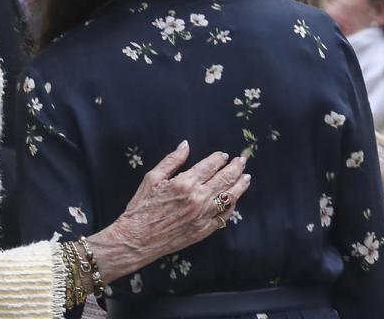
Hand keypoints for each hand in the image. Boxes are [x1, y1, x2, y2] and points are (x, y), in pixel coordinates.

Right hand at [86, 141, 250, 282]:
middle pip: (224, 179)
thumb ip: (172, 160)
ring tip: (245, 177)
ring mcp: (204, 215)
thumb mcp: (152, 178)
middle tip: (242, 160)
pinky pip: (224, 216)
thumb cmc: (142, 207)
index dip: (218, 159)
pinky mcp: (204, 230)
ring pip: (229, 198)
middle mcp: (198, 199)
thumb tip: (185, 145)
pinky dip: (231, 206)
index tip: (223, 155)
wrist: (138, 238)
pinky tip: (234, 199)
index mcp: (185, 183)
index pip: (209, 166)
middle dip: (235, 168)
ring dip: (239, 185)